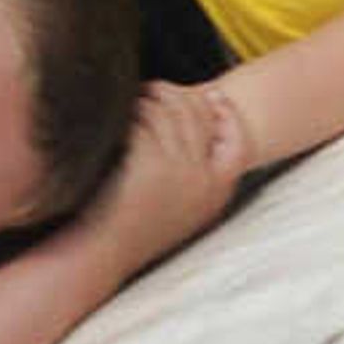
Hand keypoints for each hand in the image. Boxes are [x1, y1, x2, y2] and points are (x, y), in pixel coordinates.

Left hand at [99, 77, 253, 253]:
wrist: (104, 252)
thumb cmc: (132, 229)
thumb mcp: (178, 210)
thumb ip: (192, 179)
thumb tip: (195, 135)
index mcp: (216, 193)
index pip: (239, 144)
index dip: (228, 116)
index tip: (213, 97)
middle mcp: (203, 180)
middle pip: (199, 117)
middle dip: (176, 96)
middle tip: (154, 90)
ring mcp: (179, 171)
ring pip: (171, 112)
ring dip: (150, 99)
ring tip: (134, 99)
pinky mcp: (151, 165)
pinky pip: (147, 121)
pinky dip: (133, 111)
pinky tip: (119, 113)